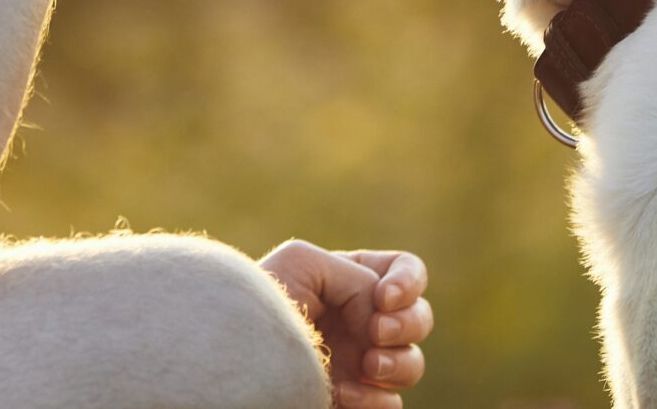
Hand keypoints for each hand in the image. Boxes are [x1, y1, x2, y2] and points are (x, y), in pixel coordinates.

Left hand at [256, 240, 431, 407]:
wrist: (236, 355)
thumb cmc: (262, 299)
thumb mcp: (304, 262)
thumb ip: (357, 277)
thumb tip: (382, 318)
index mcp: (352, 280)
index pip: (406, 270)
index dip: (408, 283)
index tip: (383, 298)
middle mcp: (363, 320)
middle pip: (420, 318)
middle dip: (407, 325)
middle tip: (375, 332)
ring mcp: (362, 361)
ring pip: (412, 364)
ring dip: (398, 364)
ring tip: (367, 366)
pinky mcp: (355, 398)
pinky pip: (390, 403)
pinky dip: (376, 400)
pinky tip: (344, 393)